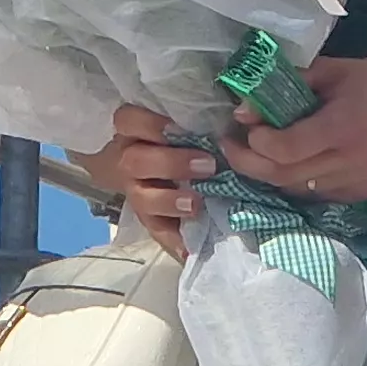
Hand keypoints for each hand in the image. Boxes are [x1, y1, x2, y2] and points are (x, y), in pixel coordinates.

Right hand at [66, 105, 211, 256]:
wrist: (147, 169)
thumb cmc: (173, 138)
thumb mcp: (176, 124)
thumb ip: (194, 121)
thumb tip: (237, 116)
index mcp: (133, 131)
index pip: (129, 120)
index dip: (151, 125)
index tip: (178, 130)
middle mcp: (129, 161)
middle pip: (137, 161)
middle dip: (171, 164)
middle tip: (207, 166)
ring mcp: (136, 193)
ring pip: (143, 199)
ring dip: (169, 202)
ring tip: (196, 205)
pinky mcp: (148, 219)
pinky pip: (157, 231)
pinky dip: (174, 241)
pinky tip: (190, 248)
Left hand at [223, 46, 366, 202]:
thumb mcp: (326, 71)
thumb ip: (284, 89)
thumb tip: (242, 111)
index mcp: (343, 126)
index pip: (288, 149)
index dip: (258, 143)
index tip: (243, 127)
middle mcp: (351, 161)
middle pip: (285, 176)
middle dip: (250, 163)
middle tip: (230, 146)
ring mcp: (358, 182)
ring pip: (297, 189)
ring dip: (269, 174)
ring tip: (253, 152)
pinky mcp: (362, 193)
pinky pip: (314, 194)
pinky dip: (294, 181)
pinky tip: (286, 163)